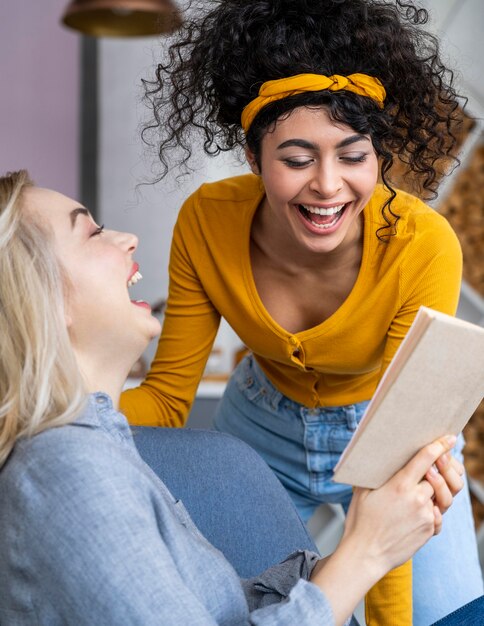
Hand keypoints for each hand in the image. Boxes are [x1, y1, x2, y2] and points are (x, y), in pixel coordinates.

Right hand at [309, 436, 460, 625]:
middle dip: (434, 472)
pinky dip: (430, 511)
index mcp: (399, 485)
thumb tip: (378, 457)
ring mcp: (425, 515)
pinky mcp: (429, 529)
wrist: (365, 554)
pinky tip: (415, 514)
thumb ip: (377, 473)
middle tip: (429, 470)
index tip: (449, 438)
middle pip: (437, 476)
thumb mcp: (361, 490)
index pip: (426, 458)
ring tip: (419, 494)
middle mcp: (417, 499)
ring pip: (439, 496)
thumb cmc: (360, 521)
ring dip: (433, 492)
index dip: (440, 445)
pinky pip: (437, 514)